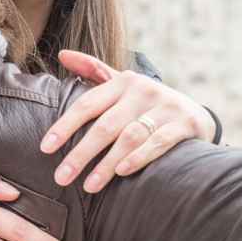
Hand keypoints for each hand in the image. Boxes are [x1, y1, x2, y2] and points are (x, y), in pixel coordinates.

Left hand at [42, 51, 216, 192]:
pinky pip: (158, 142)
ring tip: (89, 186)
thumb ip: (93, 69)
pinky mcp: (185, 124)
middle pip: (105, 125)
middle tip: (61, 178)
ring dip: (107, 164)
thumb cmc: (148, 103)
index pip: (88, 104)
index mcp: (124, 81)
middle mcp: (144, 91)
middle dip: (80, 153)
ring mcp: (166, 107)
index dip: (65, 125)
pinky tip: (122, 172)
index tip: (45, 148)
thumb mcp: (123, 83)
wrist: (196, 113)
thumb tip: (62, 54)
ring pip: (130, 137)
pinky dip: (139, 157)